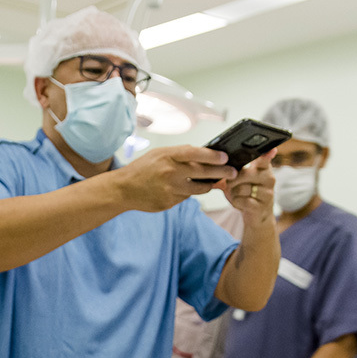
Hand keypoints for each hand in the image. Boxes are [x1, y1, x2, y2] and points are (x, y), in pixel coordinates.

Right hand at [115, 145, 236, 211]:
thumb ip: (179, 154)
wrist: (123, 189)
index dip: (213, 156)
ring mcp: (170, 190)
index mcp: (168, 157)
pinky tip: (184, 189)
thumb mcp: (159, 154)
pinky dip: (188, 193)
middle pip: (203, 173)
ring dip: (208, 186)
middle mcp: (170, 173)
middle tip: (233, 172)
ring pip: (199, 189)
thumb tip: (203, 154)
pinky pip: (186, 198)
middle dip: (222, 173)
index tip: (225, 157)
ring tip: (213, 182)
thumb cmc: (142, 169)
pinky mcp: (169, 203)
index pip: (195, 154)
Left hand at [220, 149, 275, 224]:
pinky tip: (241, 203)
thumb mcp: (239, 179)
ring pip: (241, 188)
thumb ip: (230, 169)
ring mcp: (267, 193)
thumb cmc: (246, 193)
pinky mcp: (261, 206)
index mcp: (264, 168)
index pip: (264, 158)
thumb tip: (213, 164)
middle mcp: (269, 178)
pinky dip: (236, 202)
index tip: (271, 149)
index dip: (265, 154)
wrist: (257, 215)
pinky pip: (242, 200)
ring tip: (238, 195)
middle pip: (246, 173)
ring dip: (233, 193)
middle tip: (229, 184)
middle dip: (232, 180)